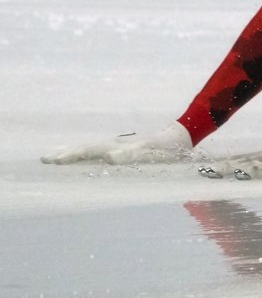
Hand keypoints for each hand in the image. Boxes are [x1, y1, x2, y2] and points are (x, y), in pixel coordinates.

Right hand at [41, 121, 193, 164]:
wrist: (181, 136)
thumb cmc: (166, 148)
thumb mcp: (151, 151)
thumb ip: (132, 154)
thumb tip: (110, 157)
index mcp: (116, 146)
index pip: (88, 151)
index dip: (70, 155)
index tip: (51, 160)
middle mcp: (114, 145)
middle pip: (85, 148)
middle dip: (65, 153)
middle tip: (43, 159)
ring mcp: (118, 147)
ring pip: (90, 150)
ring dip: (73, 153)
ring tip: (55, 156)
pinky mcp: (124, 151)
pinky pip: (100, 154)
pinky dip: (87, 155)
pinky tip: (84, 159)